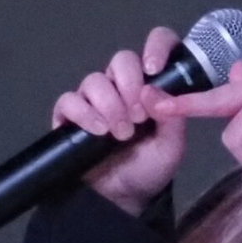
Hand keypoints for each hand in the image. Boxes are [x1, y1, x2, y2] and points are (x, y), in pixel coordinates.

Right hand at [51, 27, 187, 214]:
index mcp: (152, 84)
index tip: (155, 68)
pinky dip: (84, 113)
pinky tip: (98, 130)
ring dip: (110, 104)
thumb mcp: (172, 144)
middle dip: (130, 84)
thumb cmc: (151, 166)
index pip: (157, 45)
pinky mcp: (70, 115)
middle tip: (139, 115)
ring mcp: (95, 98)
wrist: (125, 197)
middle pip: (121, 60)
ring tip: (122, 133)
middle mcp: (123, 85)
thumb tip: (151, 90)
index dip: (157, 47)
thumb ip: (171, 115)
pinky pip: (69, 100)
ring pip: (95, 80)